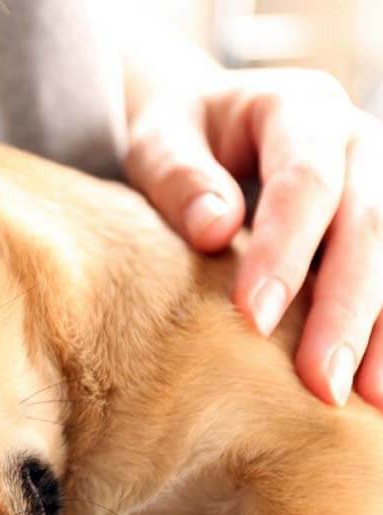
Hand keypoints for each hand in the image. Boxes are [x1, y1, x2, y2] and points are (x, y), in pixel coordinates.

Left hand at [125, 67, 382, 408]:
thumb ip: (179, 177)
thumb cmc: (178, 135)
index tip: (253, 318)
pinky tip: (376, 386)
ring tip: (365, 401)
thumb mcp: (159, 140)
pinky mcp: (377, 224)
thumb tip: (215, 230)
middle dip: (347, 309)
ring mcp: (377, 182)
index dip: (284, 251)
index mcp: (300, 108)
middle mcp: (356, 142)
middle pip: (369, 225)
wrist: (208, 122)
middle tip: (319, 383)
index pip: (305, 182)